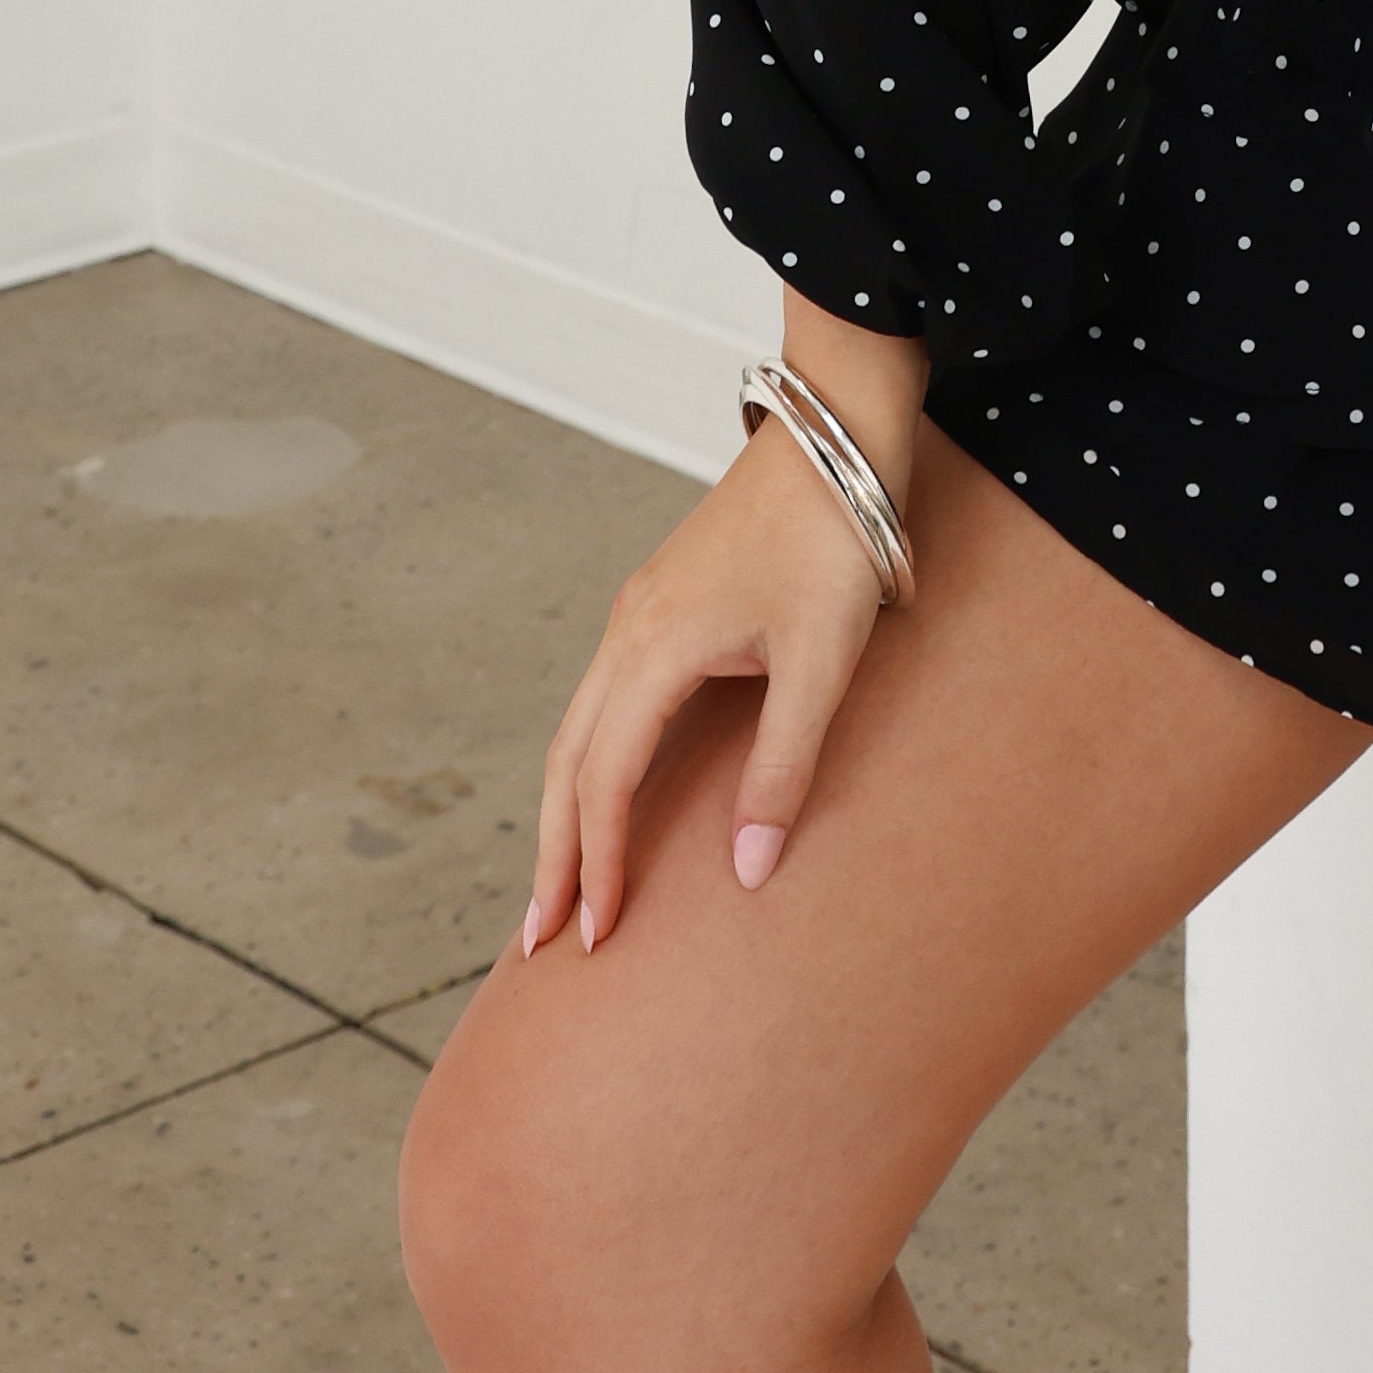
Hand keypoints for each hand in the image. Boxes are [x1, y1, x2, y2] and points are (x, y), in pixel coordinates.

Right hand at [524, 307, 925, 950]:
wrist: (835, 432)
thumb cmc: (833, 540)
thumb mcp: (821, 661)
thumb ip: (783, 767)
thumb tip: (749, 873)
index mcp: (654, 647)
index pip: (605, 783)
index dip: (598, 864)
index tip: (595, 936)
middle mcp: (628, 630)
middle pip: (568, 763)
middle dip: (552, 853)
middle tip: (537, 940)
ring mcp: (640, 611)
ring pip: (579, 728)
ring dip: (566, 809)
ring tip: (561, 882)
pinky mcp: (663, 600)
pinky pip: (605, 698)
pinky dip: (591, 760)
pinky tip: (608, 789)